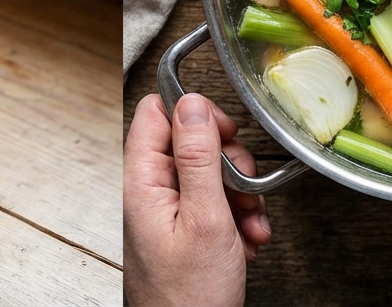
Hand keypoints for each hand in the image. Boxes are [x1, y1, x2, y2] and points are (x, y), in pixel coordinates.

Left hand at [123, 93, 270, 306]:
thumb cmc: (187, 297)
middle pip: (192, 141)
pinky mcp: (188, 229)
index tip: (224, 133)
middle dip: (229, 163)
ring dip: (242, 195)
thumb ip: (198, 157)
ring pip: (212, 174)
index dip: (194, 113)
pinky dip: (240, 218)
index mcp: (144, 180)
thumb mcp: (204, 219)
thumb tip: (192, 104)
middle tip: (242, 188)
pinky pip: (218, 204)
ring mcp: (171, 210)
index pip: (157, 112)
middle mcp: (153, 191)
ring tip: (248, 224)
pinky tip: (247, 239)